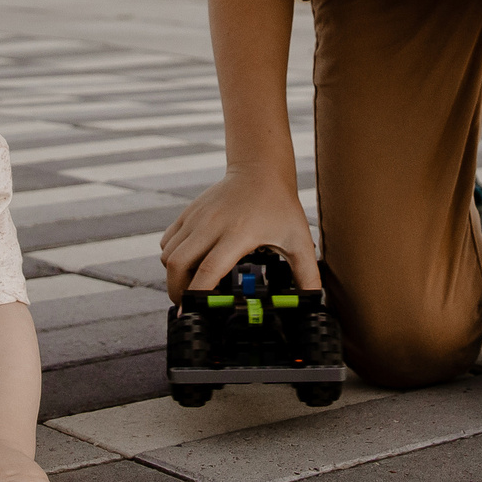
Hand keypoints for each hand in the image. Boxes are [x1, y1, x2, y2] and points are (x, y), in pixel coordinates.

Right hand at [160, 169, 320, 299]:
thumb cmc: (280, 206)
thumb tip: (314, 301)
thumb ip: (307, 274)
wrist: (260, 170)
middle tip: (189, 305)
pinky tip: (189, 264)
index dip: (197, 295)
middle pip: (177, 265)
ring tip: (191, 286)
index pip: (208, 270)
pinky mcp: (188, 214)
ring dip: (174, 276)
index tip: (193, 312)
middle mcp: (211, 226)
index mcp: (238, 234)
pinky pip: (168, 241)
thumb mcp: (299, 240)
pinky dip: (172, 258)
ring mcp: (196, 218)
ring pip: (168, 254)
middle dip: (178, 291)